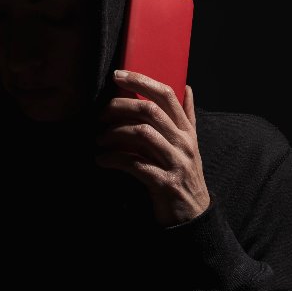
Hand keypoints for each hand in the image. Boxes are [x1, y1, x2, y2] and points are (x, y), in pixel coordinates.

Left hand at [94, 70, 209, 226]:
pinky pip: (135, 164)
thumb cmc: (183, 174)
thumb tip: (187, 88)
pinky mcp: (165, 183)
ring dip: (113, 134)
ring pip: (142, 134)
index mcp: (186, 130)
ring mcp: (176, 162)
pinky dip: (114, 159)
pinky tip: (101, 160)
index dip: (141, 81)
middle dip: (120, 107)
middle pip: (150, 111)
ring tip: (99, 140)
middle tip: (100, 115)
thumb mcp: (189, 144)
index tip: (117, 75)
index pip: (166, 94)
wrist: (193, 215)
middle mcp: (183, 142)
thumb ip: (186, 117)